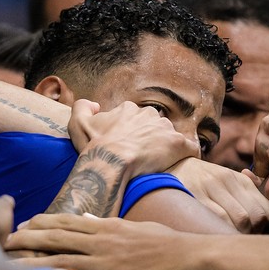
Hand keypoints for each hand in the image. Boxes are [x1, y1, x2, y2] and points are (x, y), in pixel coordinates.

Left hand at [5, 213, 206, 269]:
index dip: (40, 224)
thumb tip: (87, 217)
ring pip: (59, 261)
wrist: (193, 259)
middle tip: (2, 243)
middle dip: (26, 240)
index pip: (66, 223)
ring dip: (30, 264)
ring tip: (6, 268)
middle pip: (54, 238)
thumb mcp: (136, 227)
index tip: (21, 226)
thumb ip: (109, 224)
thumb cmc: (170, 244)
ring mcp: (105, 263)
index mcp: (107, 228)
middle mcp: (101, 242)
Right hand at [69, 99, 198, 175]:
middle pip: (154, 126)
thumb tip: (95, 105)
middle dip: (150, 139)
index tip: (127, 148)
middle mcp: (149, 114)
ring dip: (165, 148)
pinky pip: (190, 147)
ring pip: (169, 136)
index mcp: (130, 109)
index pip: (135, 119)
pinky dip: (188, 154)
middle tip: (142, 158)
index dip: (132, 134)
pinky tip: (183, 163)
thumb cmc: (94, 146)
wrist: (111, 163)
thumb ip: (82, 107)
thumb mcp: (78, 123)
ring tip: (157, 165)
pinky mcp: (178, 144)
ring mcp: (165, 128)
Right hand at [167, 158, 268, 232]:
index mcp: (239, 180)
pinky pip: (217, 219)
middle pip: (256, 217)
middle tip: (237, 241)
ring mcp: (211, 186)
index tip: (251, 236)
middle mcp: (228, 180)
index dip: (263, 230)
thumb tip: (260, 186)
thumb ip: (245, 185)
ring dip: (235, 235)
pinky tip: (212, 236)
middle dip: (250, 235)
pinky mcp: (194, 194)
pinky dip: (220, 232)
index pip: (267, 211)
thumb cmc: (198, 179)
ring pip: (240, 219)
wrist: (166, 165)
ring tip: (225, 239)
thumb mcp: (224, 176)